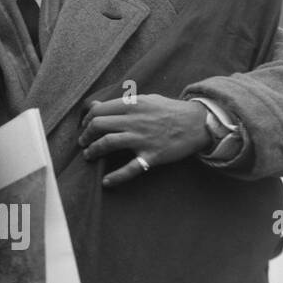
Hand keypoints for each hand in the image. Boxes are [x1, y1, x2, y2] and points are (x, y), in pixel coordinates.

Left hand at [78, 94, 211, 187]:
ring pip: (108, 143)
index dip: (86, 120)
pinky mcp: (152, 155)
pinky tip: (106, 182)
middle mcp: (135, 120)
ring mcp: (143, 138)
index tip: (84, 127)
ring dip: (93, 150)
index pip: (98, 110)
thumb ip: (121, 103)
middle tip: (83, 142)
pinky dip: (117, 176)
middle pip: (98, 125)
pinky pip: (131, 168)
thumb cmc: (170, 110)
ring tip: (88, 155)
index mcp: (132, 104)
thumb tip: (95, 107)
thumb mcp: (146, 100)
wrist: (199, 123)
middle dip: (86, 135)